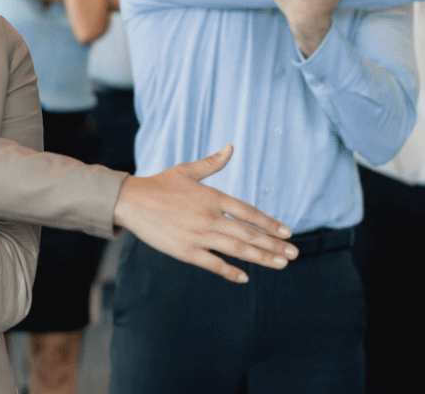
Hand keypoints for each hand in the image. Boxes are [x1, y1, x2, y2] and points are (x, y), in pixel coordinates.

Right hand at [112, 145, 298, 283]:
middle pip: (249, 234)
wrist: (131, 201)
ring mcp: (199, 236)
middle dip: (274, 245)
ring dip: (262, 258)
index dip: (270, 224)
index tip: (287, 233)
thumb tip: (231, 147)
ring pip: (237, 250)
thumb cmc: (159, 184)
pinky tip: (244, 277)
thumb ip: (212, 163)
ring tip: (281, 264)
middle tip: (293, 254)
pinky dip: (230, 271)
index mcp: (213, 197)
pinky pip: (213, 264)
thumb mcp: (187, 170)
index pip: (249, 213)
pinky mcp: (186, 251)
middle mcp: (210, 217)